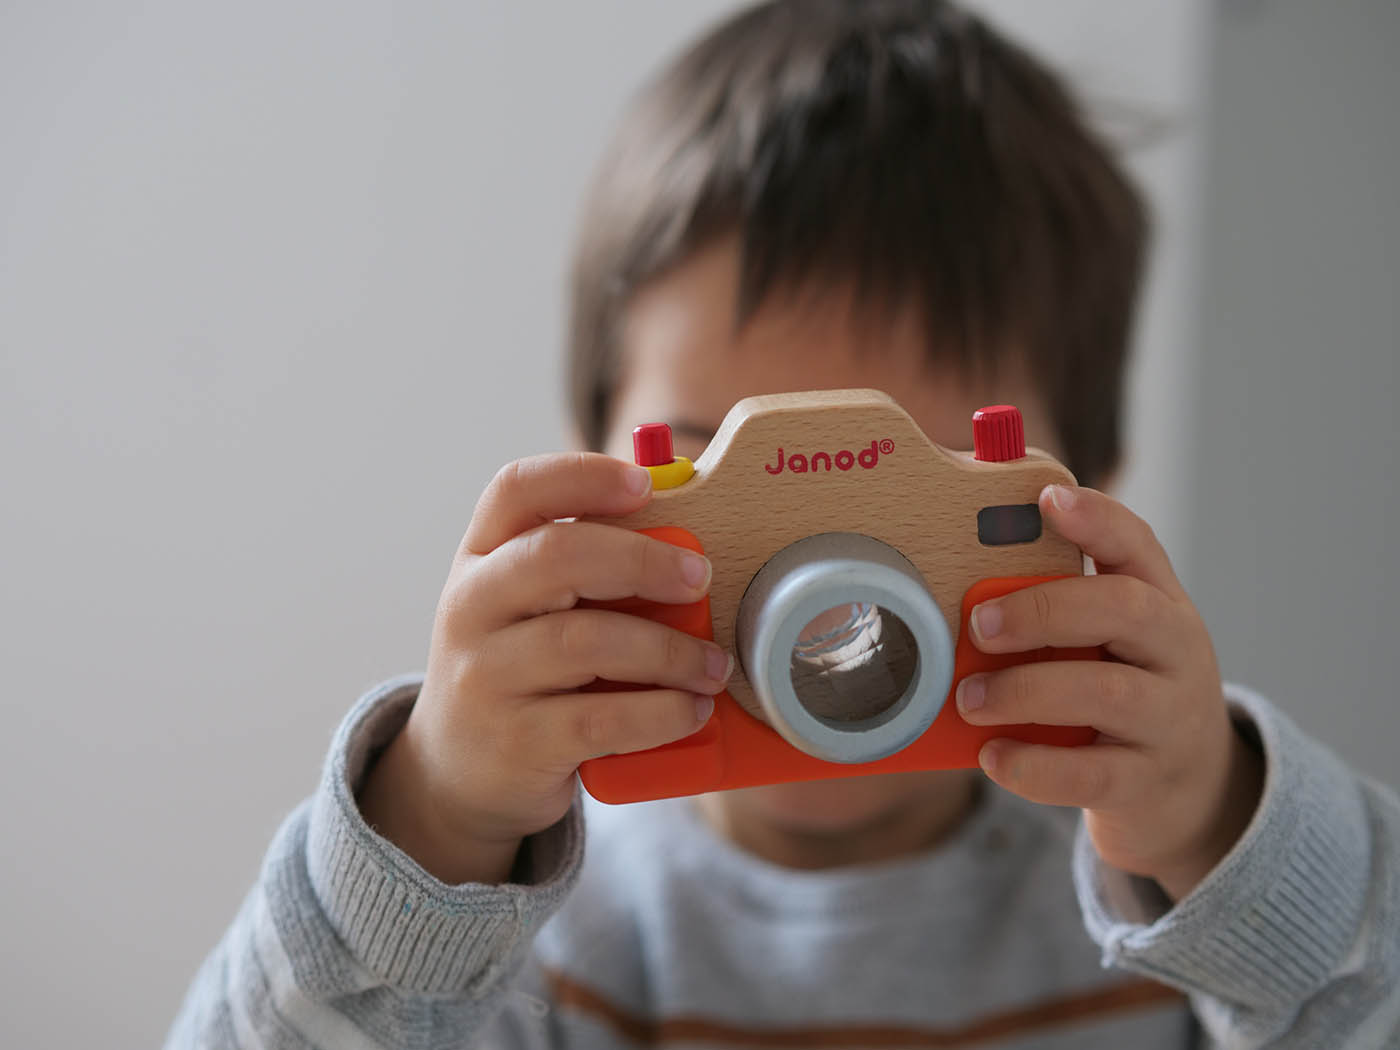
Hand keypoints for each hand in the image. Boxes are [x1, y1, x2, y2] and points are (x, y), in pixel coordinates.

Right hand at [357, 453, 730, 883]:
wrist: (457, 772)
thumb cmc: (520, 669)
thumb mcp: (527, 607)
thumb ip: (584, 569)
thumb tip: (686, 543)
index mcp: (481, 557)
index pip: (516, 490)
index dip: (582, 476)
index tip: (644, 484)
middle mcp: (471, 607)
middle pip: (555, 556)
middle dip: (642, 560)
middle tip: (700, 577)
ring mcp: (485, 676)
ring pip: (585, 642)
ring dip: (668, 650)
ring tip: (711, 664)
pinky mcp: (515, 741)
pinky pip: (600, 719)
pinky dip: (660, 713)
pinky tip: (690, 709)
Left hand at [954, 484, 1263, 900]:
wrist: (1190, 791)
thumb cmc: (1124, 695)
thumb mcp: (1110, 642)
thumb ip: (1058, 608)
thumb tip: (963, 587)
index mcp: (1160, 603)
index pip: (1137, 545)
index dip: (1095, 518)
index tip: (1046, 498)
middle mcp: (1176, 654)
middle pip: (1126, 610)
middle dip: (1045, 610)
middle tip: (978, 625)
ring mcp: (1170, 721)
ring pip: (1108, 693)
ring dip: (1027, 691)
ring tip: (970, 700)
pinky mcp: (1147, 783)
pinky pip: (1092, 773)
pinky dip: (1035, 766)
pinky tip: (993, 756)